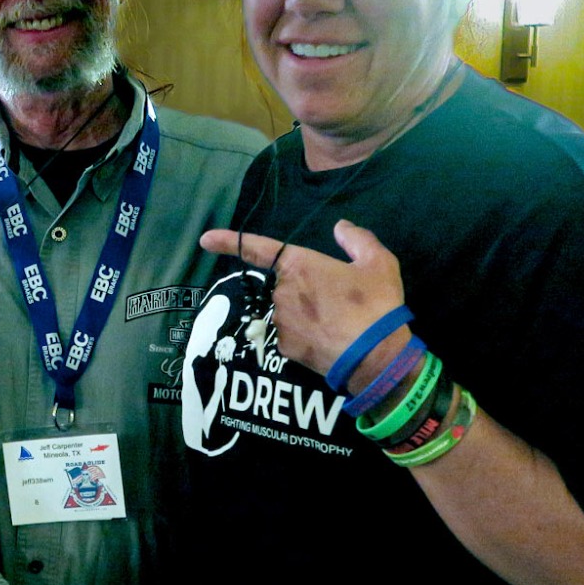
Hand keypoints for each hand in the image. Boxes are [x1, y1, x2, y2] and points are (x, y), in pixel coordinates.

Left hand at [200, 220, 410, 395]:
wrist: (376, 357)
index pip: (256, 249)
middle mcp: (281, 292)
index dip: (228, 242)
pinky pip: (290, 334)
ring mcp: (280, 322)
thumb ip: (357, 240)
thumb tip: (341, 227)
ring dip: (305, 313)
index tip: (205, 239)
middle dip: (304, 290)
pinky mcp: (283, 348)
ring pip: (287, 310)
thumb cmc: (377, 305)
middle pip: (282, 285)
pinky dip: (306, 335)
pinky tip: (330, 340)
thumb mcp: (379, 263)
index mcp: (299, 266)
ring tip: (337, 322)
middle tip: (337, 301)